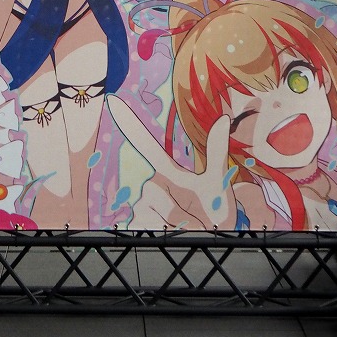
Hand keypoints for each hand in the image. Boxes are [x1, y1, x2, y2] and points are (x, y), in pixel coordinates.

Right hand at [107, 96, 238, 229]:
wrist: (216, 233)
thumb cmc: (215, 206)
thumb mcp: (217, 180)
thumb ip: (216, 150)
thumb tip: (223, 117)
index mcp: (168, 170)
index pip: (146, 145)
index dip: (130, 125)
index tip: (113, 102)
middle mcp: (152, 182)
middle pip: (153, 190)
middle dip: (180, 209)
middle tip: (196, 214)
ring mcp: (143, 202)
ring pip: (159, 210)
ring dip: (180, 221)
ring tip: (190, 221)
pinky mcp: (140, 221)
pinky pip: (155, 225)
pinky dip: (172, 230)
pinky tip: (177, 229)